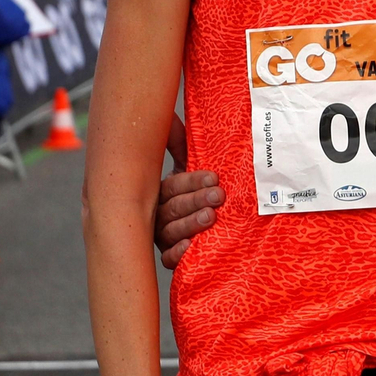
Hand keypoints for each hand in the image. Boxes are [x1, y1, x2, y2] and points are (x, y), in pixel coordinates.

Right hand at [156, 114, 222, 269]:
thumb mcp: (190, 160)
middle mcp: (157, 214)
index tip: (213, 176)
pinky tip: (190, 247)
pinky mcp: (170, 256)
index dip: (191, 181)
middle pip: (171, 208)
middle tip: (218, 195)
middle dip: (195, 200)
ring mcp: (162, 236)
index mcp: (161, 190)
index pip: (171, 186)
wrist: (206, 213)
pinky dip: (177, 254)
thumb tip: (171, 115)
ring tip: (210, 216)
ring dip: (189, 224)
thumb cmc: (198, 184)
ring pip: (169, 232)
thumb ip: (180, 141)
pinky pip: (168, 259)